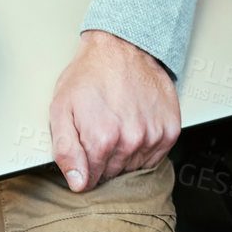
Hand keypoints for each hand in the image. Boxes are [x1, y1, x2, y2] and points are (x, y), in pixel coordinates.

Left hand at [49, 29, 180, 192]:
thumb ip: (66, 150)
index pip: (91, 179)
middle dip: (102, 159)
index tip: (84, 147)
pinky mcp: (170, 130)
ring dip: (124, 153)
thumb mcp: (61, 108)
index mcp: (101, 139)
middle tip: (99, 130)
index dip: (84, 166)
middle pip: (113, 173)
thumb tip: (77, 183)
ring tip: (117, 124)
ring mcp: (153, 136)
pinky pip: (155, 156)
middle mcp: (131, 141)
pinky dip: (144, 147)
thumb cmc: (89, 75)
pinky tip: (134, 125)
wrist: (122, 48)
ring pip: (134, 166)